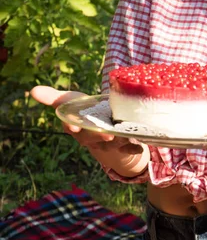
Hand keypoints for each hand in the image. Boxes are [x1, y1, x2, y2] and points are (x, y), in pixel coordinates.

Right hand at [31, 86, 146, 175]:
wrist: (104, 127)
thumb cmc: (83, 112)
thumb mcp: (69, 102)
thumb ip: (53, 97)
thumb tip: (32, 90)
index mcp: (77, 127)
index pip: (71, 126)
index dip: (71, 125)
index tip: (72, 124)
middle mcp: (91, 138)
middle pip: (93, 138)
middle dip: (99, 135)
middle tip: (106, 133)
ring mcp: (108, 143)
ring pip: (113, 144)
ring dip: (119, 142)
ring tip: (127, 136)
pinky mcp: (124, 144)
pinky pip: (130, 149)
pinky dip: (135, 149)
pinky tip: (140, 147)